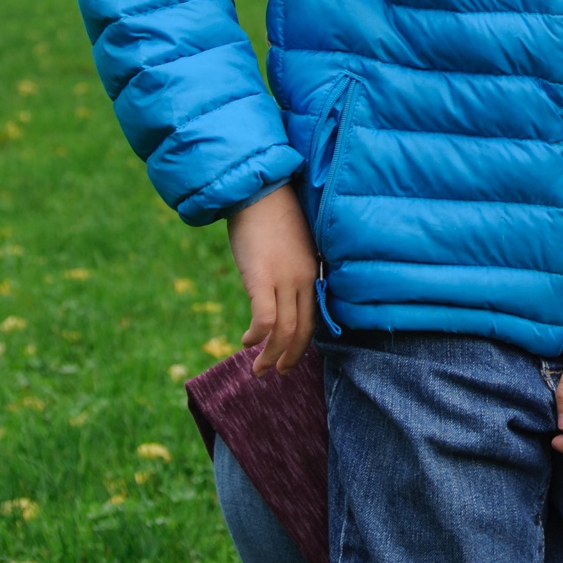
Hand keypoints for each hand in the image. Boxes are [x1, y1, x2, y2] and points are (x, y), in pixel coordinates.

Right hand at [226, 184, 318, 374]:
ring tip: (259, 369)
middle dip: (290, 356)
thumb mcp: (293, 245)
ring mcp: (284, 278)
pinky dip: (258, 335)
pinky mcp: (261, 276)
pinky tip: (247, 342)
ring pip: (285, 330)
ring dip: (271, 354)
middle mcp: (304, 278)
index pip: (314, 317)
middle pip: (303, 330)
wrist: (258, 190)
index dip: (303, 342)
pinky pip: (266, 317)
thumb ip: (293, 268)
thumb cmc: (272, 214)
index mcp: (313, 271)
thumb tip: (280, 289)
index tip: (292, 355)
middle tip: (278, 372)